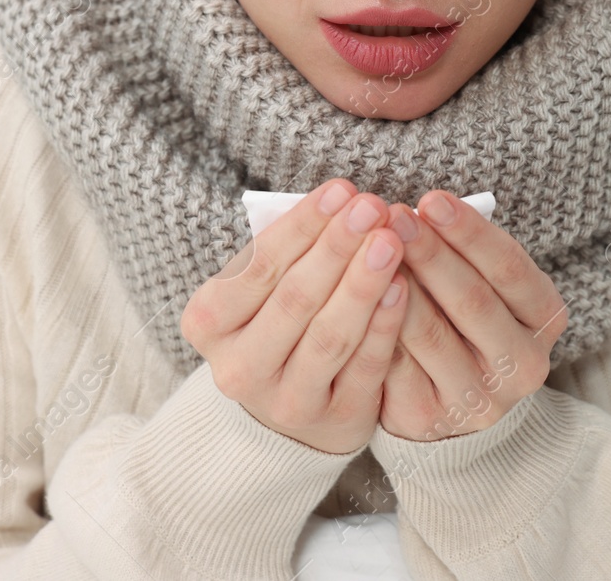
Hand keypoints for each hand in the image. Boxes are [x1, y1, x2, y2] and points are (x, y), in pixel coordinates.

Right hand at [180, 179, 411, 454]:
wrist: (286, 415)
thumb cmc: (276, 324)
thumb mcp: (261, 290)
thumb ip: (289, 252)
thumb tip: (341, 202)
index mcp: (207, 323)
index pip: (259, 266)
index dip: (303, 226)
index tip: (342, 189)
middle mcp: (238, 368)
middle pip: (294, 299)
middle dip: (337, 247)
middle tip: (373, 206)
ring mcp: (285, 402)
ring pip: (329, 336)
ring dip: (363, 283)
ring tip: (391, 240)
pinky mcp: (334, 421)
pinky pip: (364, 368)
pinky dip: (384, 326)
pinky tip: (403, 287)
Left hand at [377, 191, 567, 441]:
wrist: (452, 396)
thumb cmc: (463, 317)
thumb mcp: (483, 282)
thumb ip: (461, 253)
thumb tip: (415, 212)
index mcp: (544, 318)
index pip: (510, 269)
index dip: (470, 233)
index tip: (432, 200)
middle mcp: (522, 364)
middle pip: (473, 301)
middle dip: (430, 254)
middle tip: (393, 218)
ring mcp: (479, 398)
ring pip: (431, 335)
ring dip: (397, 287)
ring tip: (368, 249)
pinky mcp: (430, 418)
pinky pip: (396, 367)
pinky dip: (375, 328)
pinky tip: (353, 298)